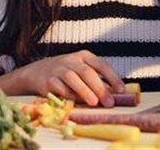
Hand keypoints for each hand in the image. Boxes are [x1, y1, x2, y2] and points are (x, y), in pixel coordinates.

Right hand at [0, 50, 123, 106]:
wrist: (37, 71)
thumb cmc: (67, 72)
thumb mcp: (82, 69)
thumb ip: (97, 78)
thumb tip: (115, 94)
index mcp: (84, 56)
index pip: (102, 65)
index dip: (112, 77)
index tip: (121, 90)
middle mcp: (72, 60)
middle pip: (88, 73)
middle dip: (100, 88)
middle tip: (108, 102)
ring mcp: (58, 69)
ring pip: (73, 79)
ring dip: (84, 91)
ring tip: (94, 103)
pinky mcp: (47, 80)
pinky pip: (58, 87)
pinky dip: (67, 94)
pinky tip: (74, 101)